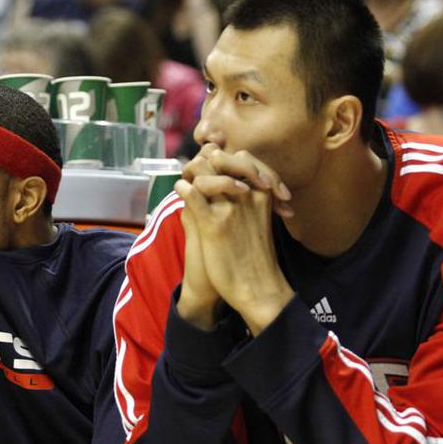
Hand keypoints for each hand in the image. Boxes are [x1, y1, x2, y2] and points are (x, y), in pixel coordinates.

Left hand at [175, 149, 293, 333]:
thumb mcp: (257, 219)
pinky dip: (183, 189)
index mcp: (261, 192)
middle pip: (219, 158)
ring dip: (190, 173)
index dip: (220, 159)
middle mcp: (247, 194)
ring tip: (186, 184)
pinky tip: (181, 193)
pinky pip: (192, 194)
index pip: (239, 157)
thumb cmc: (255, 255)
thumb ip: (244, 199)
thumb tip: (223, 181)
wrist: (257, 286)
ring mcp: (230, 208)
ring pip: (203, 170)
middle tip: (194, 174)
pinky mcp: (214, 225)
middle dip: (202, 162)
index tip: (211, 169)